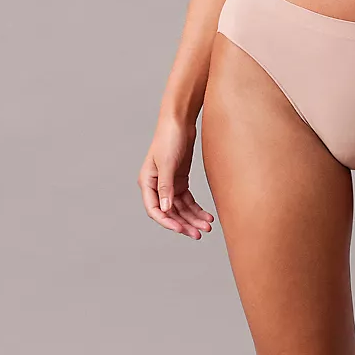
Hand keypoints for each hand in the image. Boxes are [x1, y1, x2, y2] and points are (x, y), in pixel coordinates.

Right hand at [138, 115, 215, 238]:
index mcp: (147, 182)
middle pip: (170, 212)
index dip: (167, 222)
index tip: (182, 230)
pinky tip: (207, 215)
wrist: (180, 121)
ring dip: (193, 218)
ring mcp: (169, 184)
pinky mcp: (180, 180)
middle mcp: (156, 186)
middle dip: (184, 224)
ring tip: (207, 226)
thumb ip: (165, 187)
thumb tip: (165, 209)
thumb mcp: (167, 163)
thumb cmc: (169, 138)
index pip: (154, 210)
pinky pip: (188, 200)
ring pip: (181, 208)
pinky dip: (196, 209)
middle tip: (199, 234)